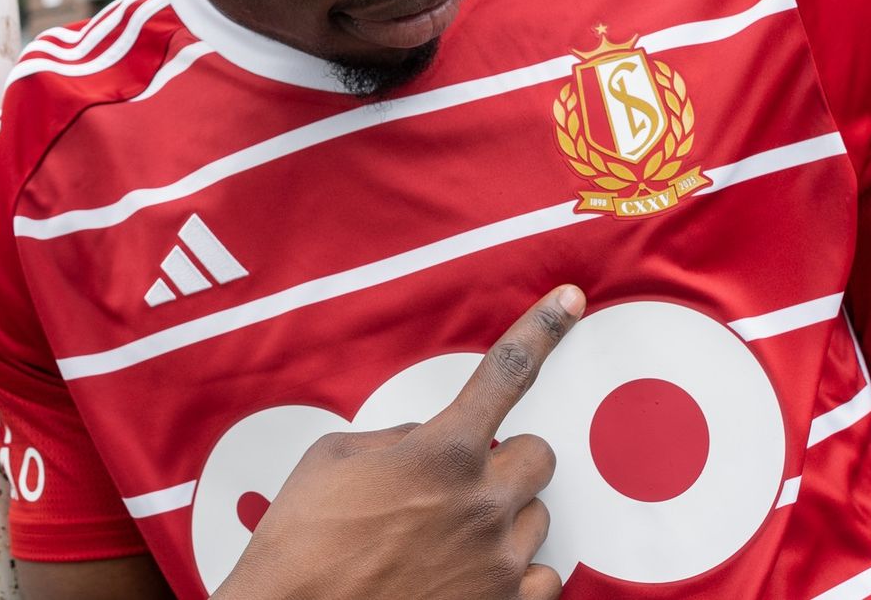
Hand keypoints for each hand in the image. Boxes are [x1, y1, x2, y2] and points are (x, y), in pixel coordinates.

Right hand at [214, 285, 586, 599]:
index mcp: (441, 452)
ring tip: (444, 542)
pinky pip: (544, 578)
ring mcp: (497, 562)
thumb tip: (428, 442)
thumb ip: (398, 438)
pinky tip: (470, 575)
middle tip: (460, 485)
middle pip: (538, 456)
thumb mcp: (332, 461)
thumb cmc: (299, 547)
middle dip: (506, 463)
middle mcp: (482, 503)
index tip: (571, 299)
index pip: (507, 371)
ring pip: (538, 518)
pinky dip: (514, 574)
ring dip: (503, 520)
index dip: (543, 329)